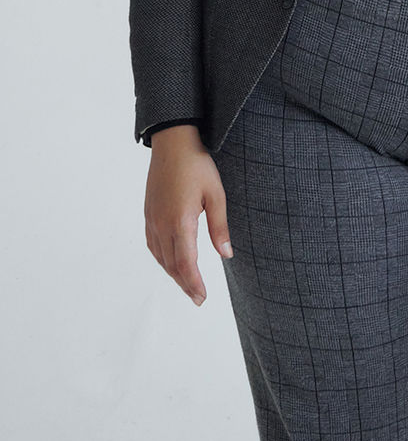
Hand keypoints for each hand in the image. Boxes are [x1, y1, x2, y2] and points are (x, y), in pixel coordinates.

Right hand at [144, 126, 232, 305]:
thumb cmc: (197, 164)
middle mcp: (162, 224)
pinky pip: (152, 244)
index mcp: (180, 221)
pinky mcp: (148, 213)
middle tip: (198, 299)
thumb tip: (226, 254)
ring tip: (187, 285)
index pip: (186, 263)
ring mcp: (152, 219)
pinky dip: (162, 259)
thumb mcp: (216, 194)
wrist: (172, 142)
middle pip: (172, 264)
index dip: (193, 283)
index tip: (202, 298)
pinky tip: (170, 262)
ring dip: (173, 274)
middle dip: (185, 283)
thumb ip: (219, 226)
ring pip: (160, 256)